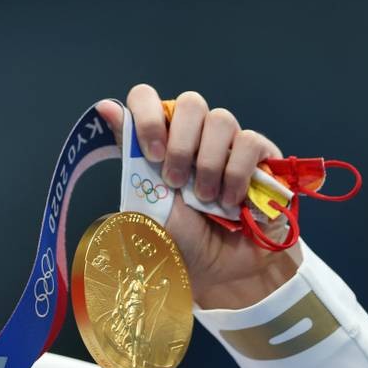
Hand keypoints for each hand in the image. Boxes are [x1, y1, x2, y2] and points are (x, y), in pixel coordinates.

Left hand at [95, 85, 301, 309]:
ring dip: (208, 164)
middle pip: (190, 102)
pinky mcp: (262, 156)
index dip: (147, 116)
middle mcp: (193, 135)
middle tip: (174, 182)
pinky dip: (237, 173)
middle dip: (180, 144)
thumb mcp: (145, 199)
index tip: (151, 154)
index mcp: (160, 139)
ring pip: (221, 119)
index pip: (147, 97)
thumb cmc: (178, 238)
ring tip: (204, 199)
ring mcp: (228, 143)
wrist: (218, 270)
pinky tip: (231, 201)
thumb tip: (106, 108)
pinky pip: (249, 142)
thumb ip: (131, 153)